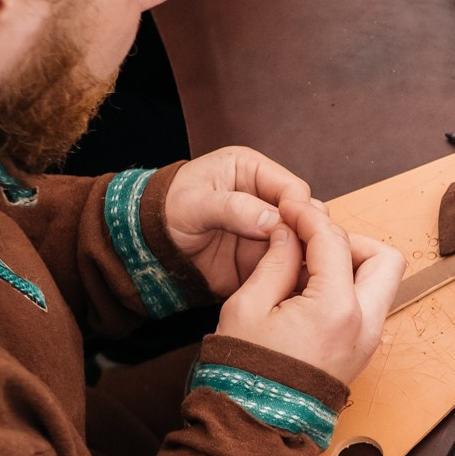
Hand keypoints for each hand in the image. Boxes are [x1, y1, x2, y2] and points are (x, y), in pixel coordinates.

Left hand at [162, 147, 315, 299]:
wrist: (148, 247)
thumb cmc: (164, 213)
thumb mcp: (193, 204)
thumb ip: (233, 208)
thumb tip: (272, 221)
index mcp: (251, 171)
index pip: (291, 188)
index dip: (297, 209)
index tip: (296, 230)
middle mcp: (265, 198)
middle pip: (304, 216)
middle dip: (306, 235)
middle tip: (304, 256)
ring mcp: (268, 230)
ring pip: (302, 243)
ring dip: (304, 258)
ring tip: (305, 273)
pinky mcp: (263, 257)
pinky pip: (288, 266)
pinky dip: (294, 275)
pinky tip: (295, 285)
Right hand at [216, 201, 402, 385]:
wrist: (256, 424)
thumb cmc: (247, 371)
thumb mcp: (248, 305)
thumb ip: (276, 261)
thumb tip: (290, 232)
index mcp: (336, 309)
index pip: (335, 241)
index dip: (310, 218)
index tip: (292, 211)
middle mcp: (365, 324)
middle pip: (384, 257)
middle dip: (351, 241)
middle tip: (314, 242)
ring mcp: (369, 339)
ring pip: (382, 282)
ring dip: (352, 264)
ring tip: (308, 267)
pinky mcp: (363, 350)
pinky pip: (368, 305)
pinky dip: (348, 288)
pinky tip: (311, 290)